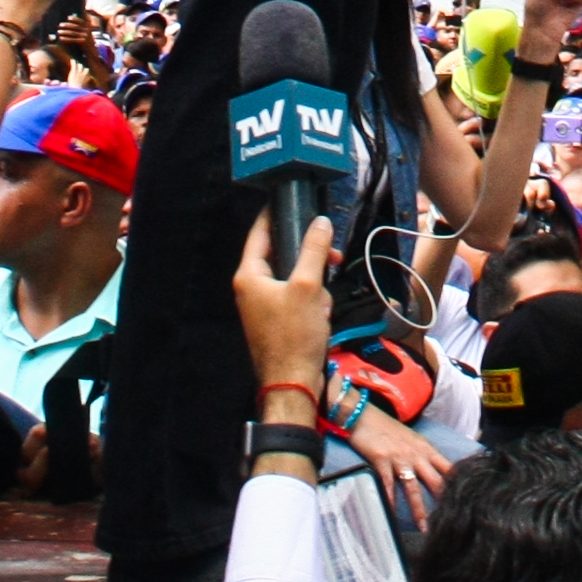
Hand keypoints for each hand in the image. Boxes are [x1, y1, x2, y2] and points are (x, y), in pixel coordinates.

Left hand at [233, 208, 338, 405]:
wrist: (293, 383)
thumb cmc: (294, 333)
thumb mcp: (308, 286)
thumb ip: (314, 250)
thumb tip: (321, 221)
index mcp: (249, 276)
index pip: (259, 233)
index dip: (276, 214)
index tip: (293, 199)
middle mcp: (251, 289)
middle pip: (281, 256)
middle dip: (309, 257)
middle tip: (332, 255)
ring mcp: (263, 306)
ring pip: (294, 278)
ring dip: (315, 284)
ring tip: (324, 302)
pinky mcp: (277, 321)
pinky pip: (297, 299)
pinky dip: (313, 302)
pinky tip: (322, 315)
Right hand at [346, 402, 454, 530]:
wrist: (365, 416)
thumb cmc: (389, 429)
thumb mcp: (413, 440)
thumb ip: (424, 455)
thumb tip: (437, 472)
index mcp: (426, 449)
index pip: (448, 468)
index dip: (458, 484)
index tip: (467, 500)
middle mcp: (416, 454)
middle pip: (434, 481)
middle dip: (442, 502)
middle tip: (450, 520)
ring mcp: (399, 458)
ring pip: (412, 487)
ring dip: (418, 509)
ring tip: (423, 527)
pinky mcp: (381, 460)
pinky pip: (388, 484)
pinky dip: (390, 500)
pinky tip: (392, 513)